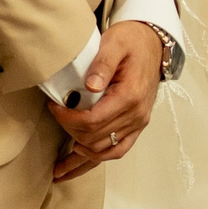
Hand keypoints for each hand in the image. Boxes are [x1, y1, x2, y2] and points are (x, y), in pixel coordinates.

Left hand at [50, 21, 163, 181]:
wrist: (153, 44)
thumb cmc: (132, 41)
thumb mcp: (115, 43)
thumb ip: (102, 63)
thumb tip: (90, 86)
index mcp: (130, 96)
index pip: (93, 120)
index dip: (69, 119)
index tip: (54, 107)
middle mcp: (136, 115)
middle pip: (96, 138)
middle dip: (71, 132)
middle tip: (56, 117)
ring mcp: (138, 123)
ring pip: (105, 152)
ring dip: (81, 159)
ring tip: (59, 167)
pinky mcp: (136, 126)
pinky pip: (117, 150)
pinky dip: (98, 159)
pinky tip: (81, 161)